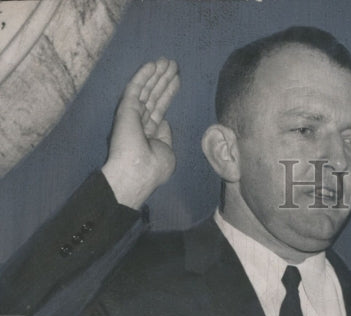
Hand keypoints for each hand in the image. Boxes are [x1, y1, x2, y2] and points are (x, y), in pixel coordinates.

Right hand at [101, 58, 179, 208]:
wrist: (138, 172)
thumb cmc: (154, 167)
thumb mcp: (166, 151)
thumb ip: (165, 134)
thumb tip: (164, 121)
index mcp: (149, 133)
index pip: (159, 108)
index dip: (168, 93)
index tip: (176, 79)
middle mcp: (140, 122)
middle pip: (154, 96)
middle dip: (163, 80)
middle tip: (173, 64)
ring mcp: (132, 115)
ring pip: (146, 90)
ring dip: (156, 74)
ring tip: (167, 60)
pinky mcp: (126, 109)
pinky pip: (135, 89)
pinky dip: (143, 76)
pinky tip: (152, 65)